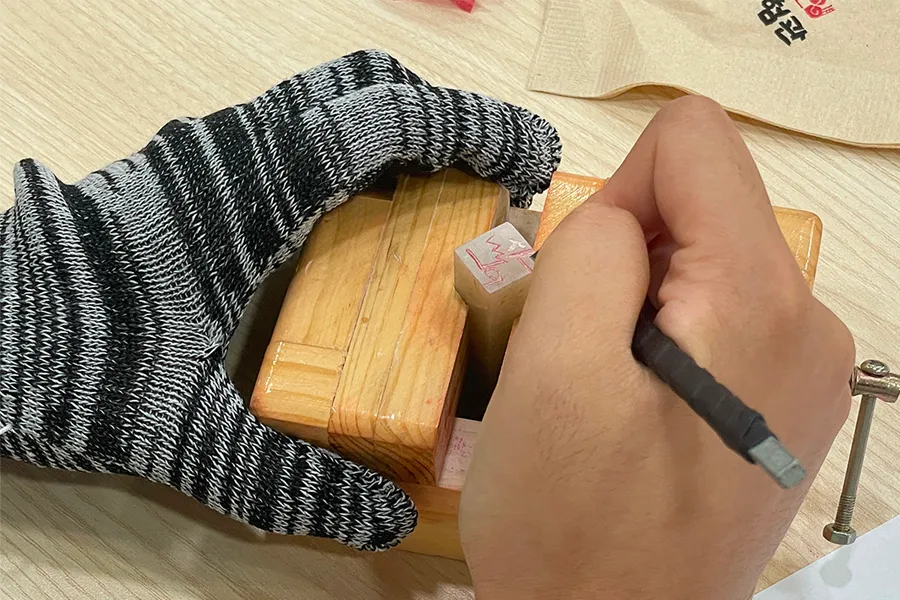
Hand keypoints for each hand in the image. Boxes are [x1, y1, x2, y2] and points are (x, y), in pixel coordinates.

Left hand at [0, 50, 559, 550]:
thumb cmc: (66, 366)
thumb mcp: (187, 435)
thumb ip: (290, 479)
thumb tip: (385, 516)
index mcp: (248, 192)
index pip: (382, 120)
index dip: (470, 128)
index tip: (531, 156)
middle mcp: (233, 148)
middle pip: (363, 85)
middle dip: (443, 120)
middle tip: (493, 180)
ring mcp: (212, 149)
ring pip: (329, 97)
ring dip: (399, 128)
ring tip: (445, 195)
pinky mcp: (197, 166)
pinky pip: (299, 127)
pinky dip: (355, 146)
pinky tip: (366, 218)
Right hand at [459, 96, 853, 597]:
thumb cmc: (569, 519)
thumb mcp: (552, 367)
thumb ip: (591, 248)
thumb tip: (626, 213)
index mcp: (760, 300)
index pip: (693, 143)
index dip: (618, 193)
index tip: (586, 282)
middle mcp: (810, 322)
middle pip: (703, 202)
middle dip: (628, 257)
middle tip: (587, 353)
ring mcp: (807, 364)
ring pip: (704, 257)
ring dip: (638, 302)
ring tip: (608, 388)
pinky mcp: (785, 398)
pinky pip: (716, 312)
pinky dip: (662, 336)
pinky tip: (637, 406)